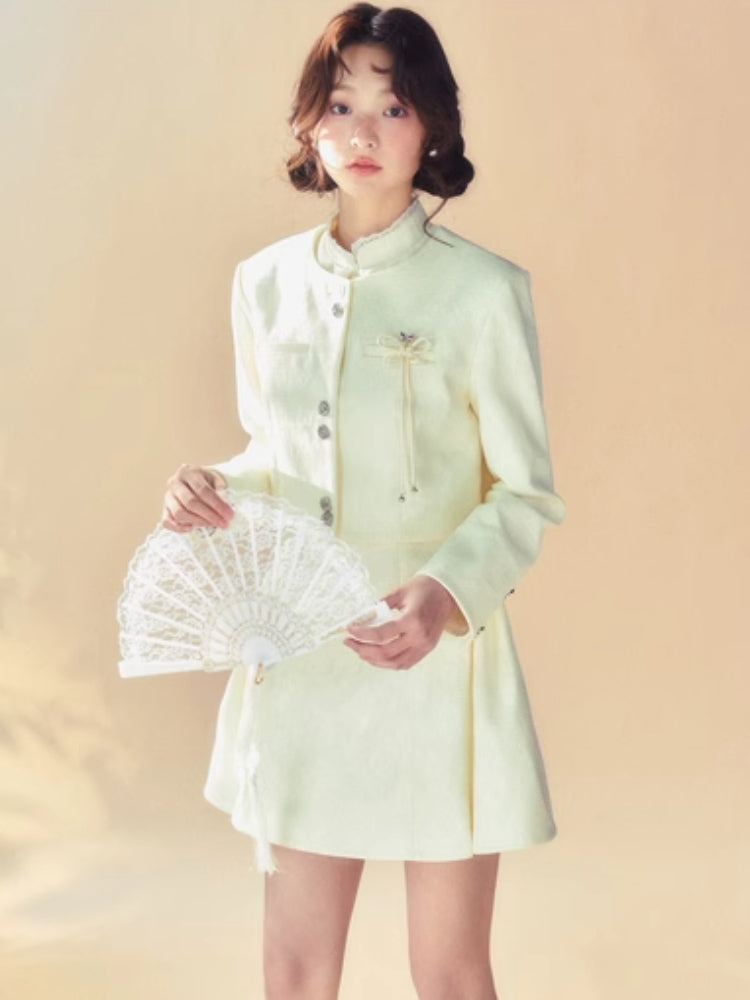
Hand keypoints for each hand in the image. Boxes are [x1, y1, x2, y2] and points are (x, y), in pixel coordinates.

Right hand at [161, 464, 233, 531]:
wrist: (195, 480)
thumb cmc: (207, 481)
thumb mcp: (216, 478)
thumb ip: (221, 488)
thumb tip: (224, 502)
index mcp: (188, 473)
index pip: (203, 490)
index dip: (218, 504)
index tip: (230, 515)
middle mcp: (175, 483)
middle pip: (191, 503)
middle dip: (210, 516)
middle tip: (224, 523)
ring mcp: (168, 497)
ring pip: (179, 513)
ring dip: (198, 522)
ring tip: (212, 525)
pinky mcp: (164, 509)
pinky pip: (166, 521)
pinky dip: (178, 527)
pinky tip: (191, 528)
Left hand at [344, 576, 460, 669]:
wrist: (447, 592)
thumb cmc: (424, 588)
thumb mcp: (399, 592)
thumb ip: (380, 606)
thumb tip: (361, 617)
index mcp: (412, 620)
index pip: (381, 634)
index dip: (362, 634)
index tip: (350, 630)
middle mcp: (419, 636)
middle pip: (385, 652)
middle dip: (363, 649)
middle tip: (350, 642)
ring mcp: (424, 646)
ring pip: (394, 663)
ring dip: (374, 660)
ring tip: (361, 651)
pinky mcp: (427, 650)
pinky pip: (405, 664)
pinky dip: (389, 664)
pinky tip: (377, 657)